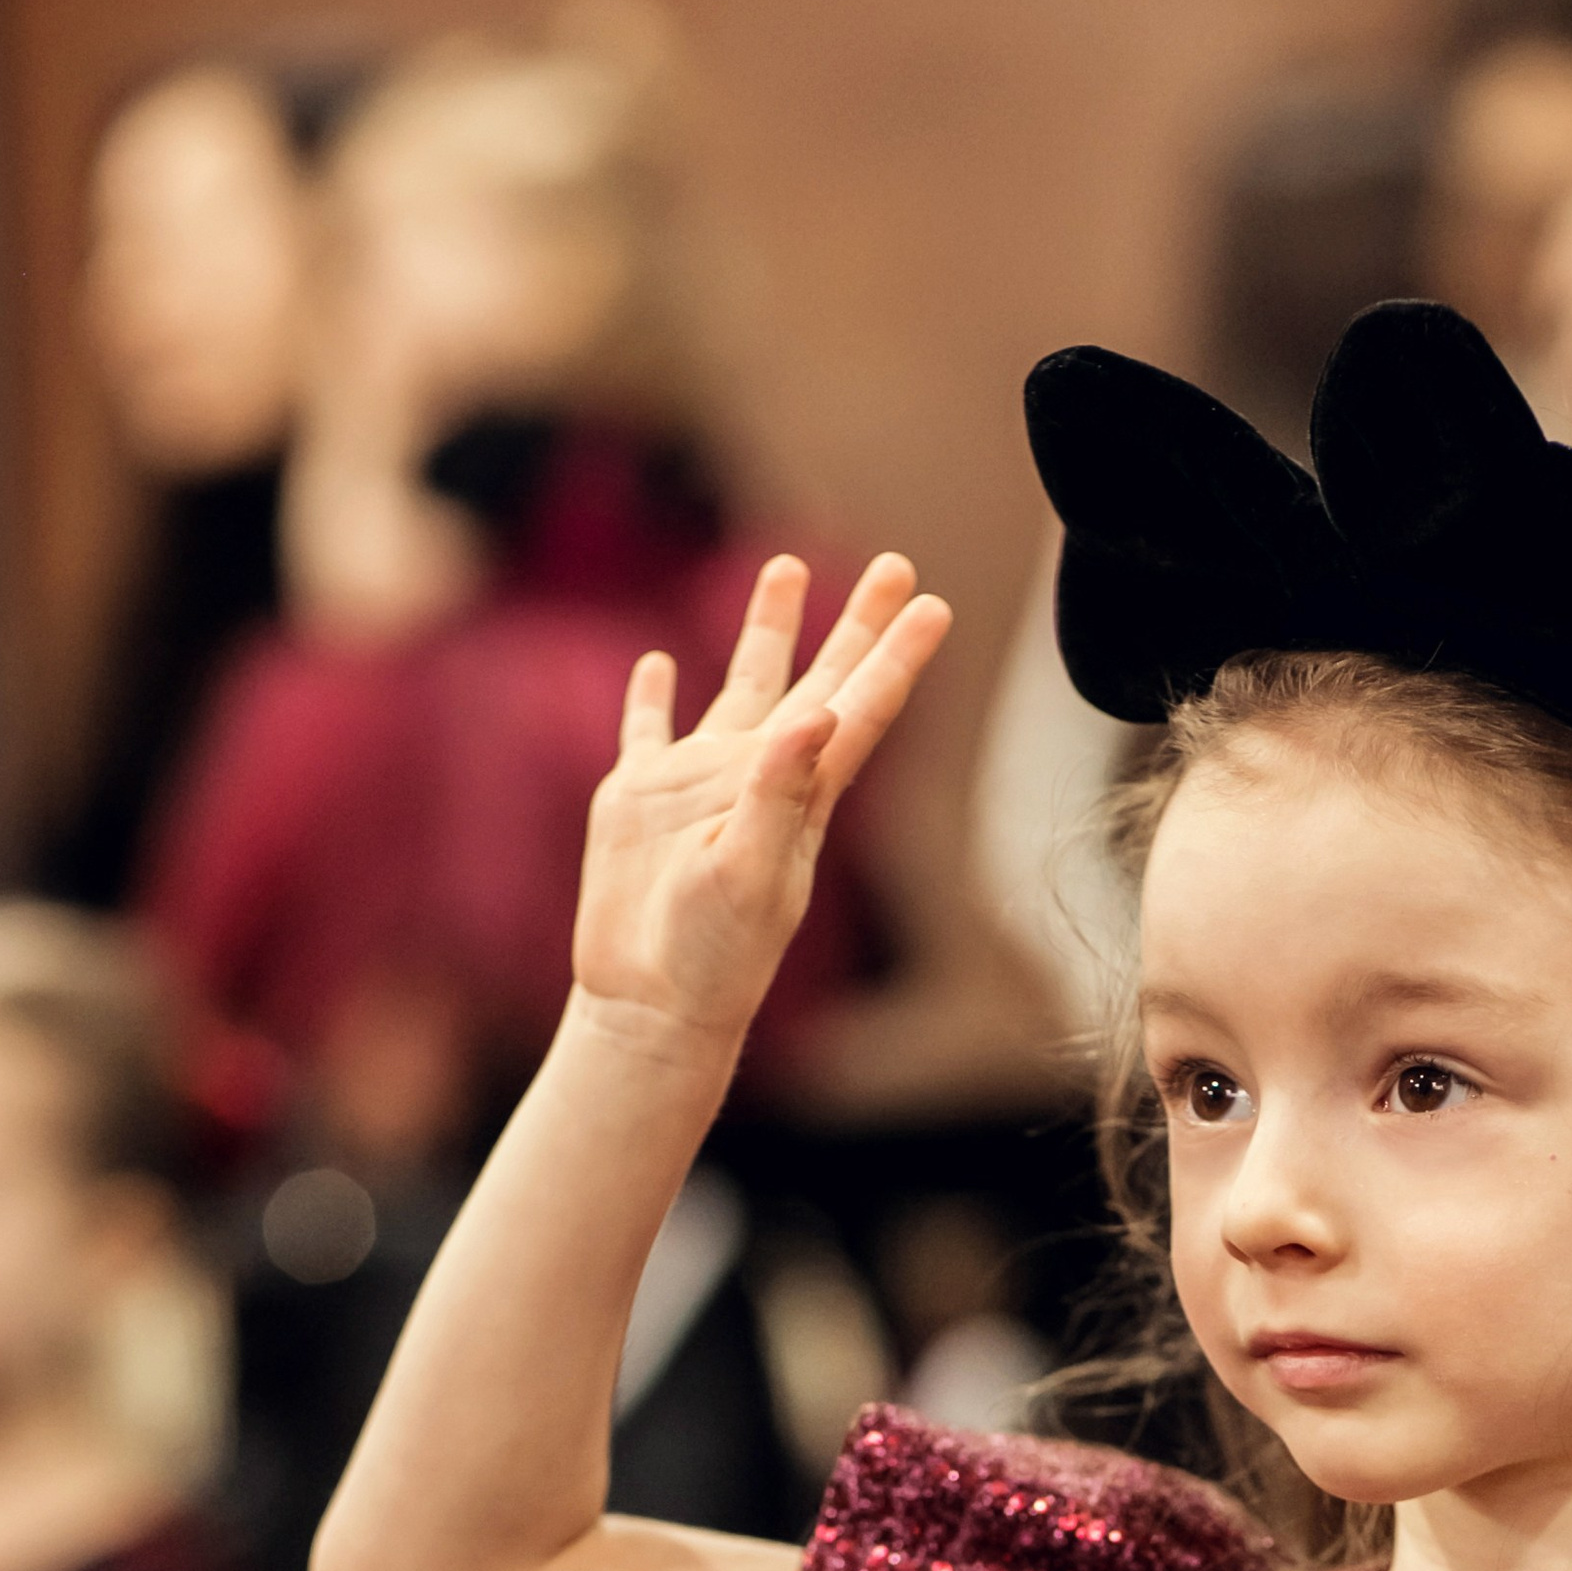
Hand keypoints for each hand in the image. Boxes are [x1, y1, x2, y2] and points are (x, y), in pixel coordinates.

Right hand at [569, 551, 950, 1060]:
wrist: (647, 1005)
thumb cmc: (711, 956)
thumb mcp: (751, 875)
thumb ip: (780, 794)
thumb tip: (817, 714)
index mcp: (797, 796)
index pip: (860, 709)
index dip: (897, 657)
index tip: (933, 604)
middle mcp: (756, 779)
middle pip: (819, 681)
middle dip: (856, 624)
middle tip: (895, 564)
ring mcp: (697, 786)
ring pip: (741, 686)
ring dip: (767, 630)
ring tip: (787, 567)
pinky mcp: (637, 801)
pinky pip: (647, 732)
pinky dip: (653, 697)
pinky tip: (659, 664)